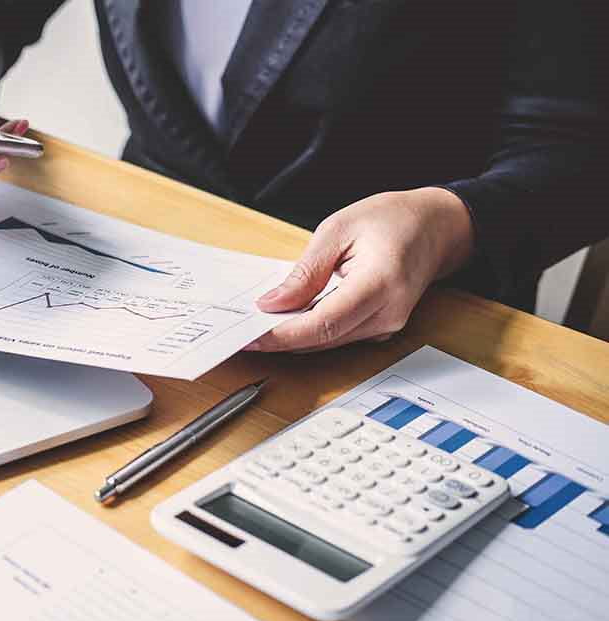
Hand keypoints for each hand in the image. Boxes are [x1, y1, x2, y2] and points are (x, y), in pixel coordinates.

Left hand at [246, 187, 473, 352]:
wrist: (437, 226)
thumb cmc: (392, 219)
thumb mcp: (338, 229)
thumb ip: (306, 271)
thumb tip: (273, 303)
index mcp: (380, 283)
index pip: (323, 323)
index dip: (283, 334)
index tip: (250, 335)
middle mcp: (388, 313)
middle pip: (323, 339)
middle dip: (280, 339)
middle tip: (241, 332)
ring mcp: (389, 325)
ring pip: (329, 342)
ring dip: (293, 337)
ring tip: (257, 325)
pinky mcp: (382, 328)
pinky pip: (340, 336)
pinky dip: (311, 331)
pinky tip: (288, 319)